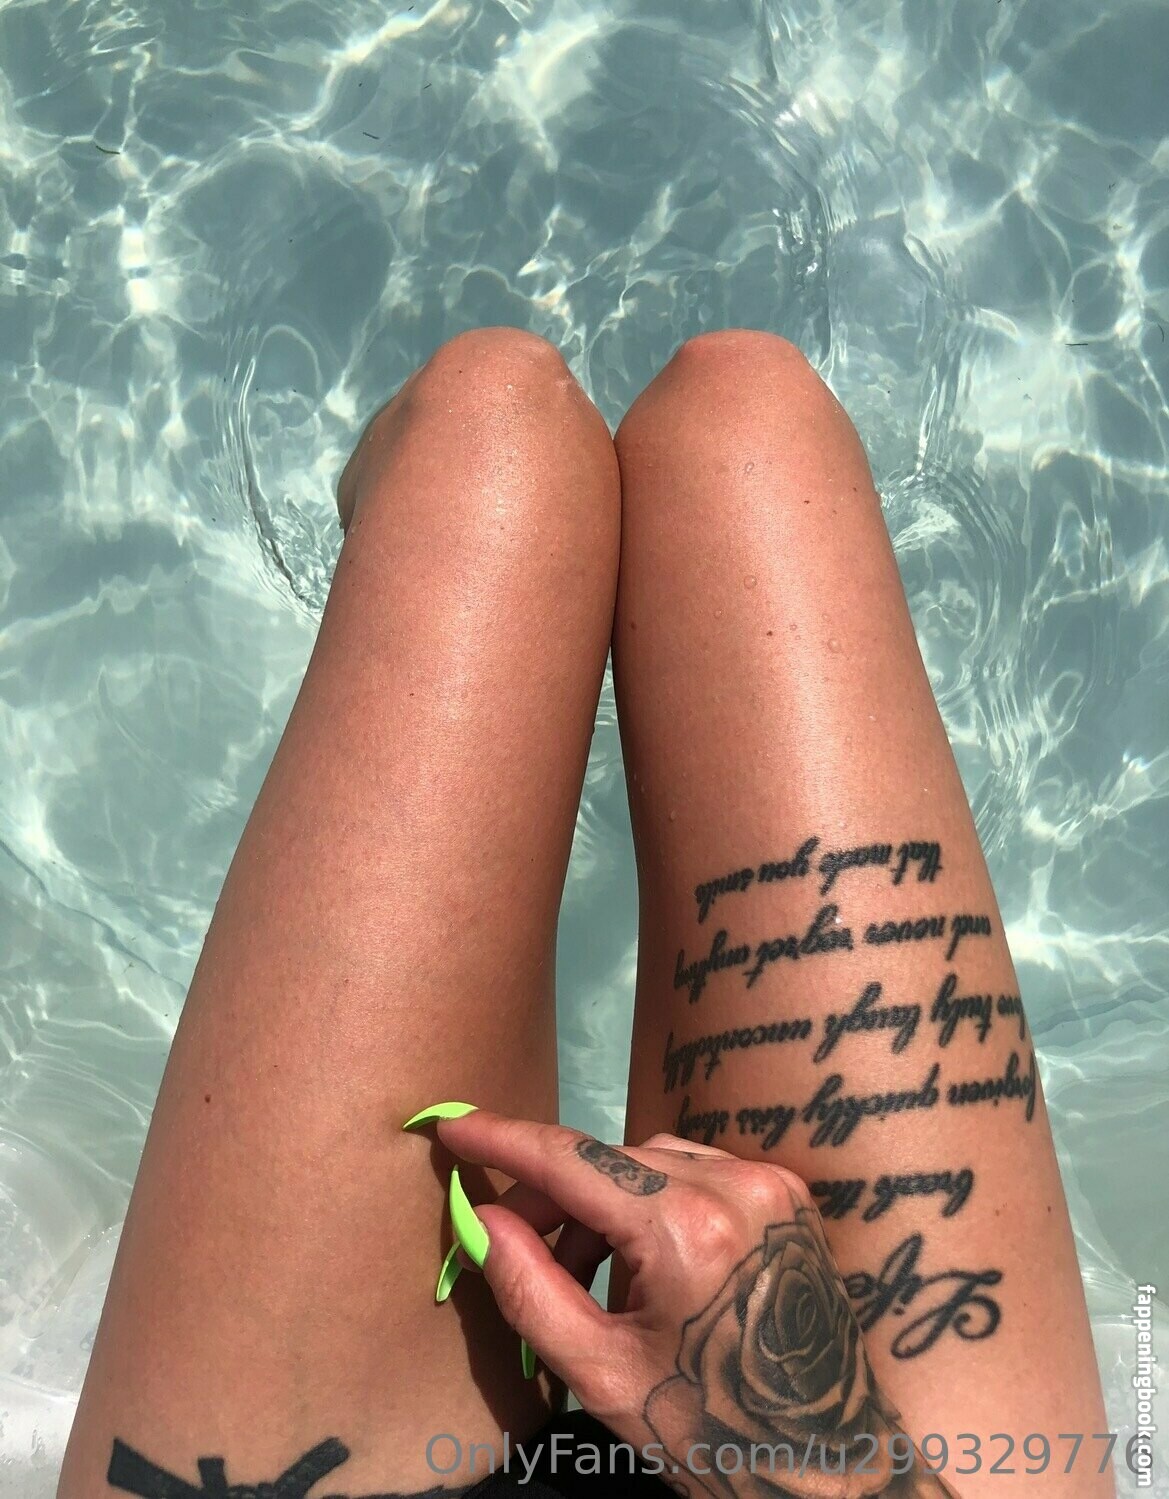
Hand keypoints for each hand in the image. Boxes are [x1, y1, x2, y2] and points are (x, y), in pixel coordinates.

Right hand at [435, 1110, 957, 1497]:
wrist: (825, 1463)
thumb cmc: (704, 1430)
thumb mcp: (599, 1371)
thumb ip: (529, 1288)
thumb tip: (480, 1217)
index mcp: (686, 1229)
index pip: (572, 1159)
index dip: (504, 1138)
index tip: (452, 1124)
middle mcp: (734, 1185)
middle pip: (609, 1160)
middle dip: (551, 1195)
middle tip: (510, 1242)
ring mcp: (769, 1184)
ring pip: (649, 1161)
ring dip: (601, 1201)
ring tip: (582, 1274)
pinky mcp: (788, 1195)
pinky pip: (694, 1173)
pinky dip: (651, 1203)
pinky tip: (641, 1265)